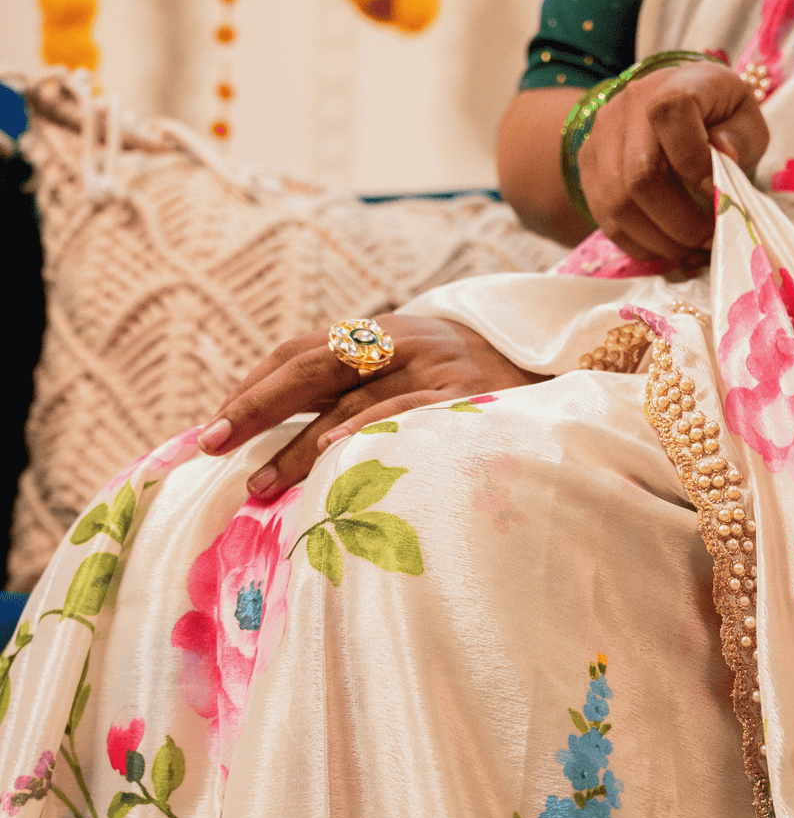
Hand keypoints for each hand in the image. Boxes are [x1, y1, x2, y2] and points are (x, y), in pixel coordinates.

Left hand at [196, 314, 542, 497]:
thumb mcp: (411, 374)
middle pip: (311, 366)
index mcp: (379, 332)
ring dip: (299, 446)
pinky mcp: (465, 398)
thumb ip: (356, 394)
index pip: (299, 352)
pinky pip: (405, 416)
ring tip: (259, 485)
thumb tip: (283, 440)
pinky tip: (333, 459)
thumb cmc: (469, 390)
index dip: (252, 386)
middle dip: (256, 406)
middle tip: (211, 444)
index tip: (210, 428)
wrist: (559, 373)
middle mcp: (401, 340)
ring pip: (351, 401)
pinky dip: (366, 435)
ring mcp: (434, 367)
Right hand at [578, 61, 768, 265]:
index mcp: (671, 85)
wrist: (669, 105)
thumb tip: (722, 155)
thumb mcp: (744, 117)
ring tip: (690, 247)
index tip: (718, 193)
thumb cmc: (716, 115)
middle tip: (709, 238)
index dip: (695, 162)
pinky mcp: (587, 168)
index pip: (670, 116)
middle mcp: (626, 106)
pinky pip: (606, 221)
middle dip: (681, 222)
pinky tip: (667, 244)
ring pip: (618, 205)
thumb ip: (740, 136)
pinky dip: (641, 244)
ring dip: (661, 240)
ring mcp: (600, 138)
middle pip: (640, 176)